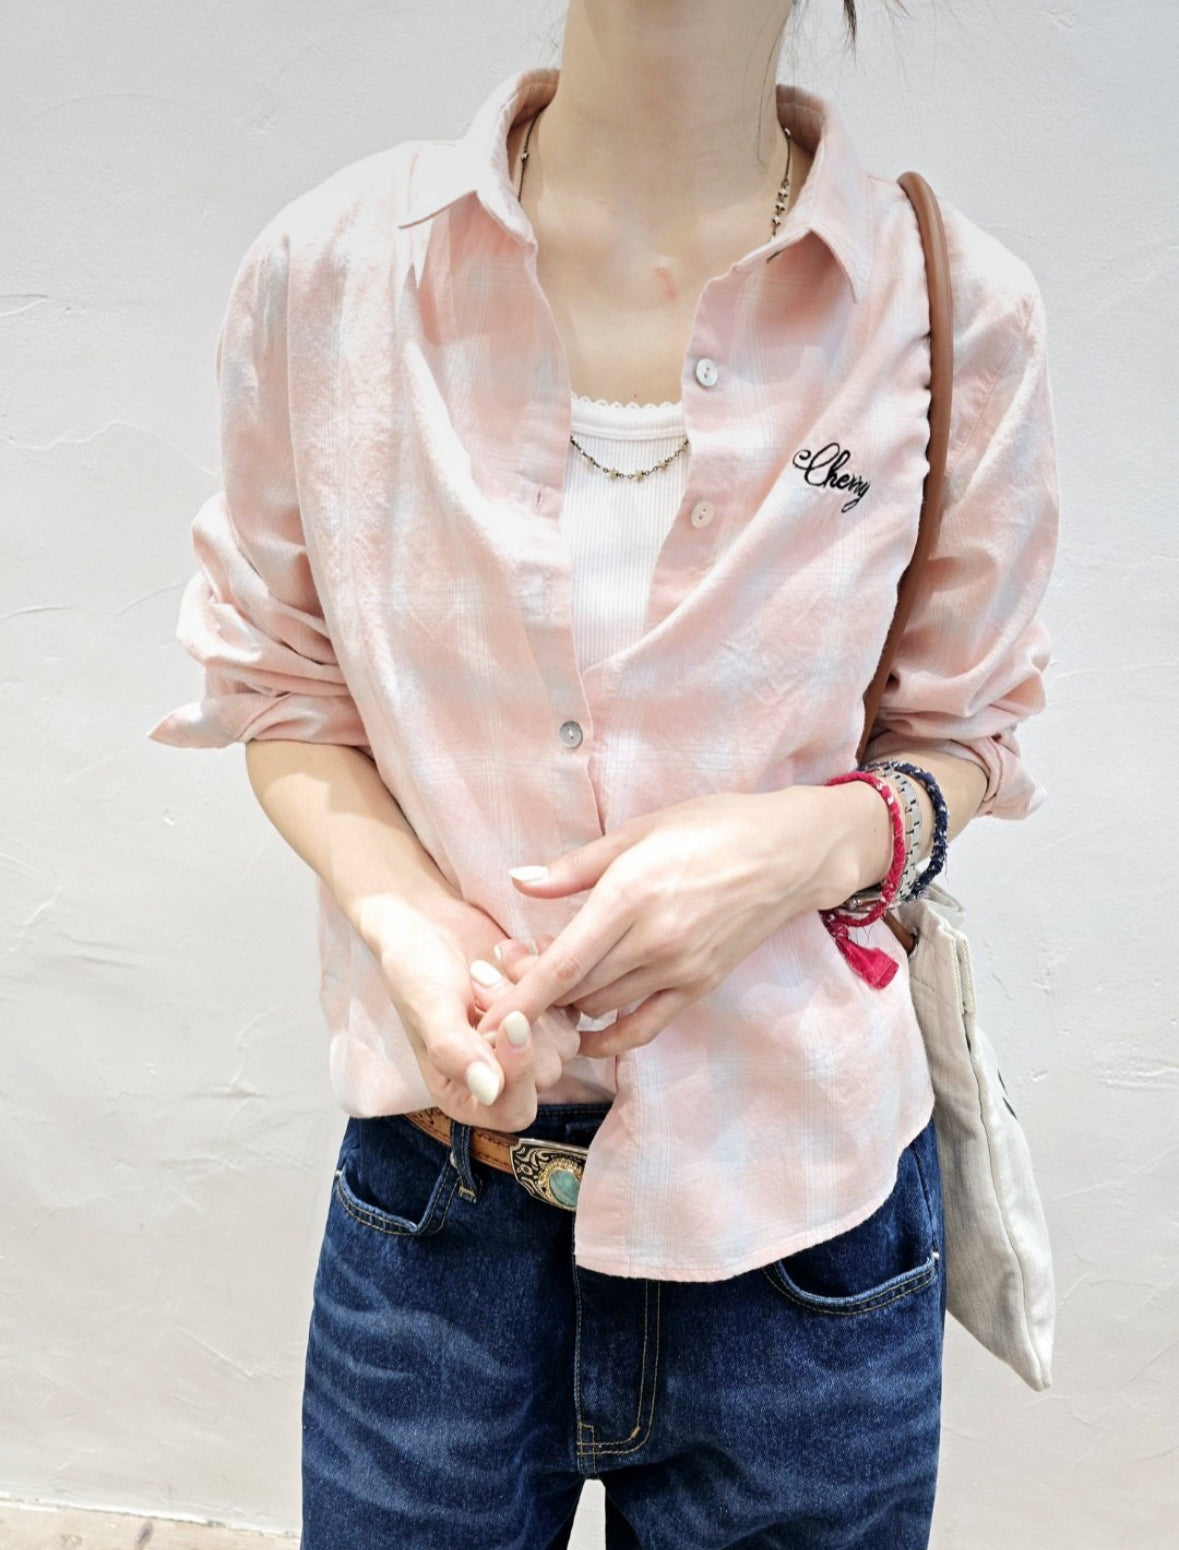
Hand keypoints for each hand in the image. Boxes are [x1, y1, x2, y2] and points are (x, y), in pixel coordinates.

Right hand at [363, 897, 578, 1131]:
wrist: (425, 920)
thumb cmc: (416, 966)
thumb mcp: (428, 1006)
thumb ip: (454, 1050)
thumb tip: (491, 1091)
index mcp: (463, 1095)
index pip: (513, 1112)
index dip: (521, 1072)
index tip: (513, 1019)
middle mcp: (499, 1078)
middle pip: (547, 1075)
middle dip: (520, 1020)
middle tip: (479, 978)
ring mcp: (527, 1046)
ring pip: (566, 1040)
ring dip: (532, 993)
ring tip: (491, 964)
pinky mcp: (547, 1013)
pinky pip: (574, 1005)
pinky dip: (549, 973)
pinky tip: (515, 952)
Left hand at [472, 786, 864, 1058]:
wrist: (789, 852)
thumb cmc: (712, 827)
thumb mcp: (639, 830)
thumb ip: (575, 866)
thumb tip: (518, 880)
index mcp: (630, 895)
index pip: (562, 963)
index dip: (518, 997)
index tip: (484, 1018)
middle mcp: (653, 940)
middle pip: (575, 990)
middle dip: (532, 996)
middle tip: (502, 981)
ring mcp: (679, 968)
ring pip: (602, 1007)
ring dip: (567, 1006)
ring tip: (545, 984)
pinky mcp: (699, 985)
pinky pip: (643, 1026)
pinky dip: (609, 1037)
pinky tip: (583, 1035)